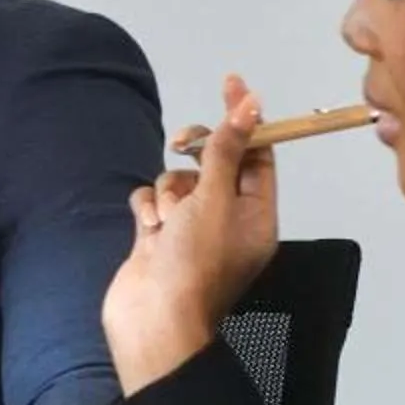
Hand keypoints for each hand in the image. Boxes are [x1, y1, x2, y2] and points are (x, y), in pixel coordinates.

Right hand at [101, 75, 279, 394]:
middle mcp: (227, 221)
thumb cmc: (194, 264)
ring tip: (165, 221)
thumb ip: (227, 149)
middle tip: (180, 144)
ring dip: (168, 191)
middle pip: (214, 163)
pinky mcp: (158, 239)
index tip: (229, 82)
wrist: (153, 322)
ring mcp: (190, 232)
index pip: (257, 153)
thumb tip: (251, 104)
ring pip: (178, 181)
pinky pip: (152, 203)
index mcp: (256, 215)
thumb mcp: (215, 199)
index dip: (243, 119)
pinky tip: (148, 229)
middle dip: (196, 153)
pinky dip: (148, 209)